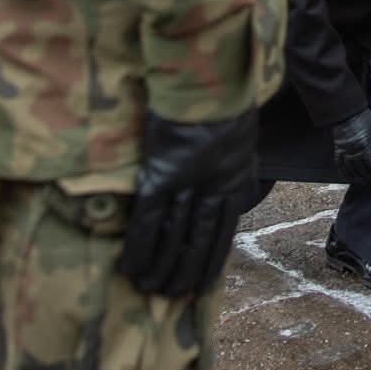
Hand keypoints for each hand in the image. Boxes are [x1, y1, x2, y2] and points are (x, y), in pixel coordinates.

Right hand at [119, 109, 256, 297]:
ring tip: (150, 289)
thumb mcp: (239, 130)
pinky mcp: (161, 175)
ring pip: (176, 237)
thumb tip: (224, 169)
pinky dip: (140, 246)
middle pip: (200, 240)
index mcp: (236, 178)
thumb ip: (230, 156)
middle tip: (174, 296)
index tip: (203, 283)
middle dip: (187, 271)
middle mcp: (215, 187)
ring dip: (162, 267)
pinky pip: (149, 220)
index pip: (224, 231)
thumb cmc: (221, 93)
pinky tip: (131, 266)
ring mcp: (188, 183)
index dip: (212, 260)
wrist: (207, 73)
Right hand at [330, 107, 370, 183]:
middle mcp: (353, 150)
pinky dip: (344, 172)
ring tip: (363, 181)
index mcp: (364, 145)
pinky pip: (339, 164)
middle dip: (369, 175)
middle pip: (361, 168)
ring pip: (350, 169)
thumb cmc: (362, 116)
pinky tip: (348, 177)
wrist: (344, 109)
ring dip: (357, 177)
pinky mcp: (337, 149)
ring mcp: (344, 151)